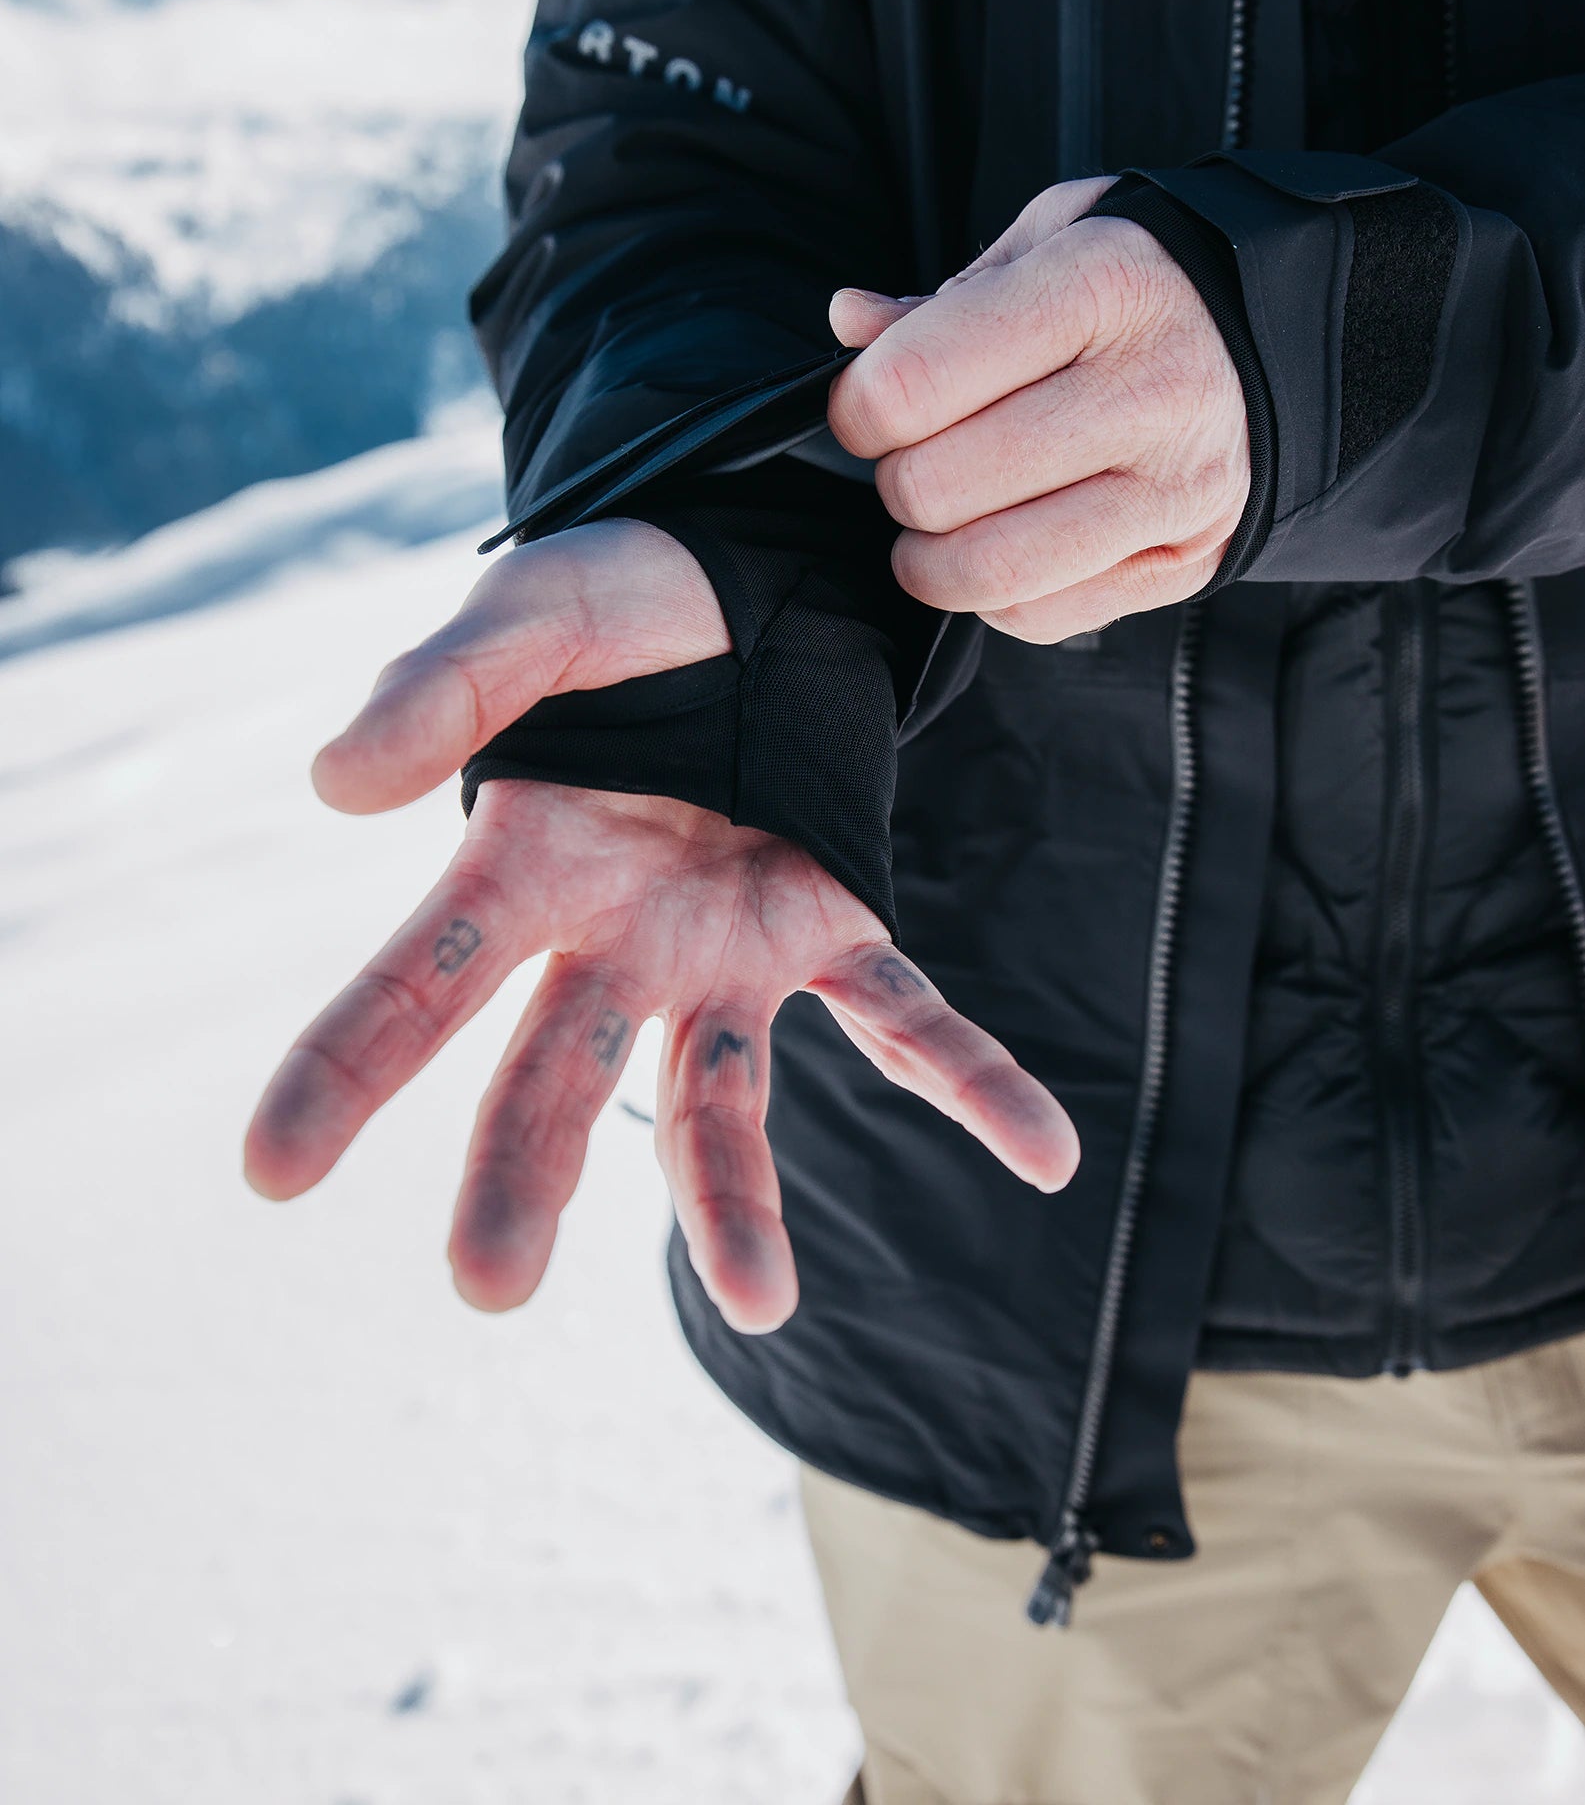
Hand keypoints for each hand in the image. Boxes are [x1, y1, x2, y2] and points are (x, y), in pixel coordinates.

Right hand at [245, 518, 1078, 1332]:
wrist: (748, 571)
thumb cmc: (617, 600)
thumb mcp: (524, 615)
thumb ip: (439, 691)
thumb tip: (333, 789)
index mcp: (522, 865)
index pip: (418, 980)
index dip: (342, 1067)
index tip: (270, 1170)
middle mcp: (615, 937)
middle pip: (556, 1072)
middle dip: (522, 1172)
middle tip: (489, 1284)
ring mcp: (726, 945)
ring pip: (720, 1091)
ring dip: (737, 1197)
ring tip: (761, 1304)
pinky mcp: (833, 920)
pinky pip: (905, 1014)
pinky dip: (969, 1080)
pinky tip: (1044, 1153)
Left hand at [828, 177, 1249, 641]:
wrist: (1286, 339)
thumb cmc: (1142, 288)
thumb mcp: (1051, 241)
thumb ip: (942, 299)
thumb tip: (852, 325)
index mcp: (1102, 287)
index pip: (914, 383)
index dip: (857, 406)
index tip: (869, 403)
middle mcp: (1150, 392)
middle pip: (934, 486)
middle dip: (897, 477)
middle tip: (921, 452)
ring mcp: (1175, 490)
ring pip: (983, 569)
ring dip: (931, 554)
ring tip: (947, 512)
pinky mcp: (1185, 563)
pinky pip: (1036, 616)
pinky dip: (996, 592)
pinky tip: (1013, 536)